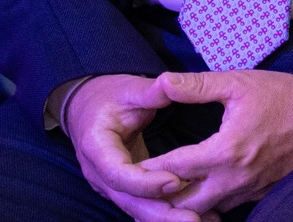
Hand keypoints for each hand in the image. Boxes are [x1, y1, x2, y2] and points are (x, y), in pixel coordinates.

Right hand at [66, 73, 201, 221]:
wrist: (89, 107)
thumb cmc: (109, 96)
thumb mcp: (128, 89)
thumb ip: (149, 91)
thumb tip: (170, 84)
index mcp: (96, 148)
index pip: (119, 173)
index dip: (146, 182)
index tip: (175, 181)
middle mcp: (99, 174)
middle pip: (129, 202)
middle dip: (162, 214)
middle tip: (196, 219)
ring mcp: (110, 186)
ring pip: (138, 209)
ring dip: (168, 219)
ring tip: (204, 221)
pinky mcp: (124, 190)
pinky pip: (144, 206)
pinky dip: (167, 213)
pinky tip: (198, 217)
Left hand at [139, 69, 292, 216]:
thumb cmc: (280, 97)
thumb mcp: (237, 83)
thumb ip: (197, 85)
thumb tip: (163, 81)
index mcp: (224, 150)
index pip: (176, 168)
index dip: (150, 170)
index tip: (130, 170)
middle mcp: (234, 177)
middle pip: (186, 203)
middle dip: (162, 197)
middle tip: (140, 188)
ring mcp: (248, 189)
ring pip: (205, 211)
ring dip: (183, 205)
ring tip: (162, 195)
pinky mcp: (259, 193)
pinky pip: (226, 208)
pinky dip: (207, 206)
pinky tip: (195, 196)